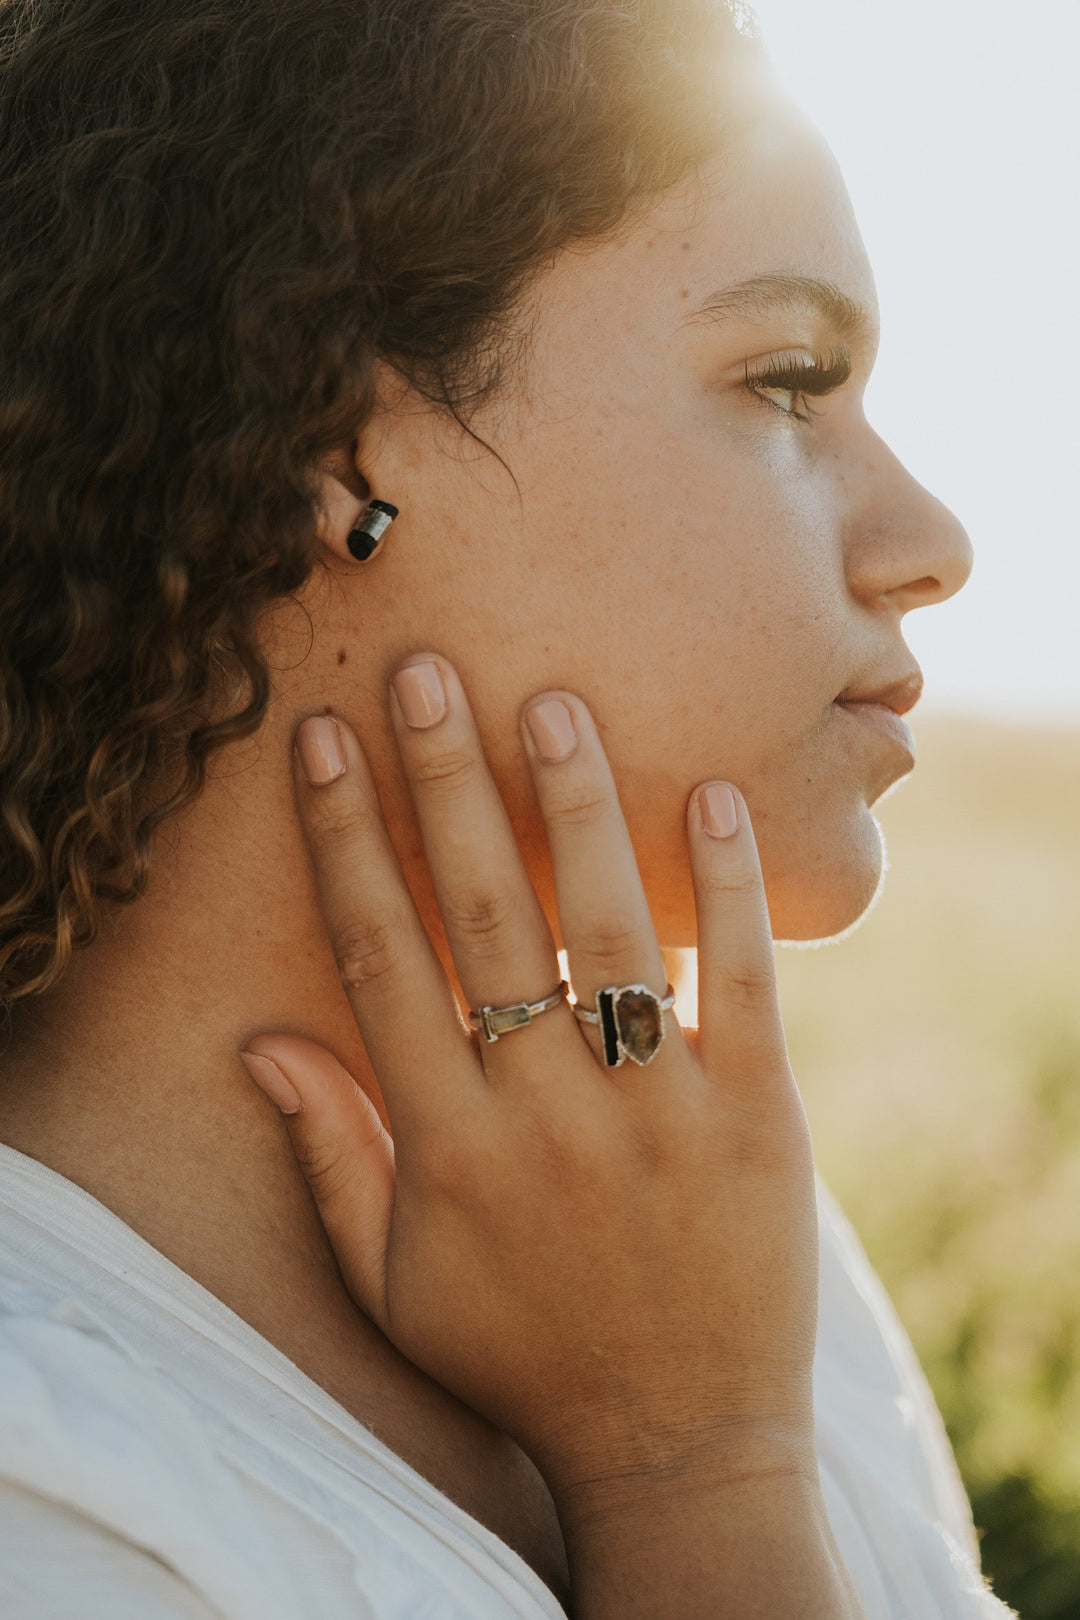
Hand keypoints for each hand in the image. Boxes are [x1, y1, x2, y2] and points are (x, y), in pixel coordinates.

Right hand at [241, 656, 819, 1516]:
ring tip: (552, 700)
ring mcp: (658, 1110)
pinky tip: (714, 790)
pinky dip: (733, 886)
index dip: (345, 838)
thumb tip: (260, 1043)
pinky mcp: (758, 1117)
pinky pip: (746, 982)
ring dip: (577, 807)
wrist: (680, 1439)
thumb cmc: (523, 1354)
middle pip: (484, 916)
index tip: (321, 741)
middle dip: (447, 782)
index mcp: (448, 1144)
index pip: (382, 955)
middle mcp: (545, 1113)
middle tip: (427, 670)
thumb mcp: (394, 1281)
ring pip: (611, 928)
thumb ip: (330, 1157)